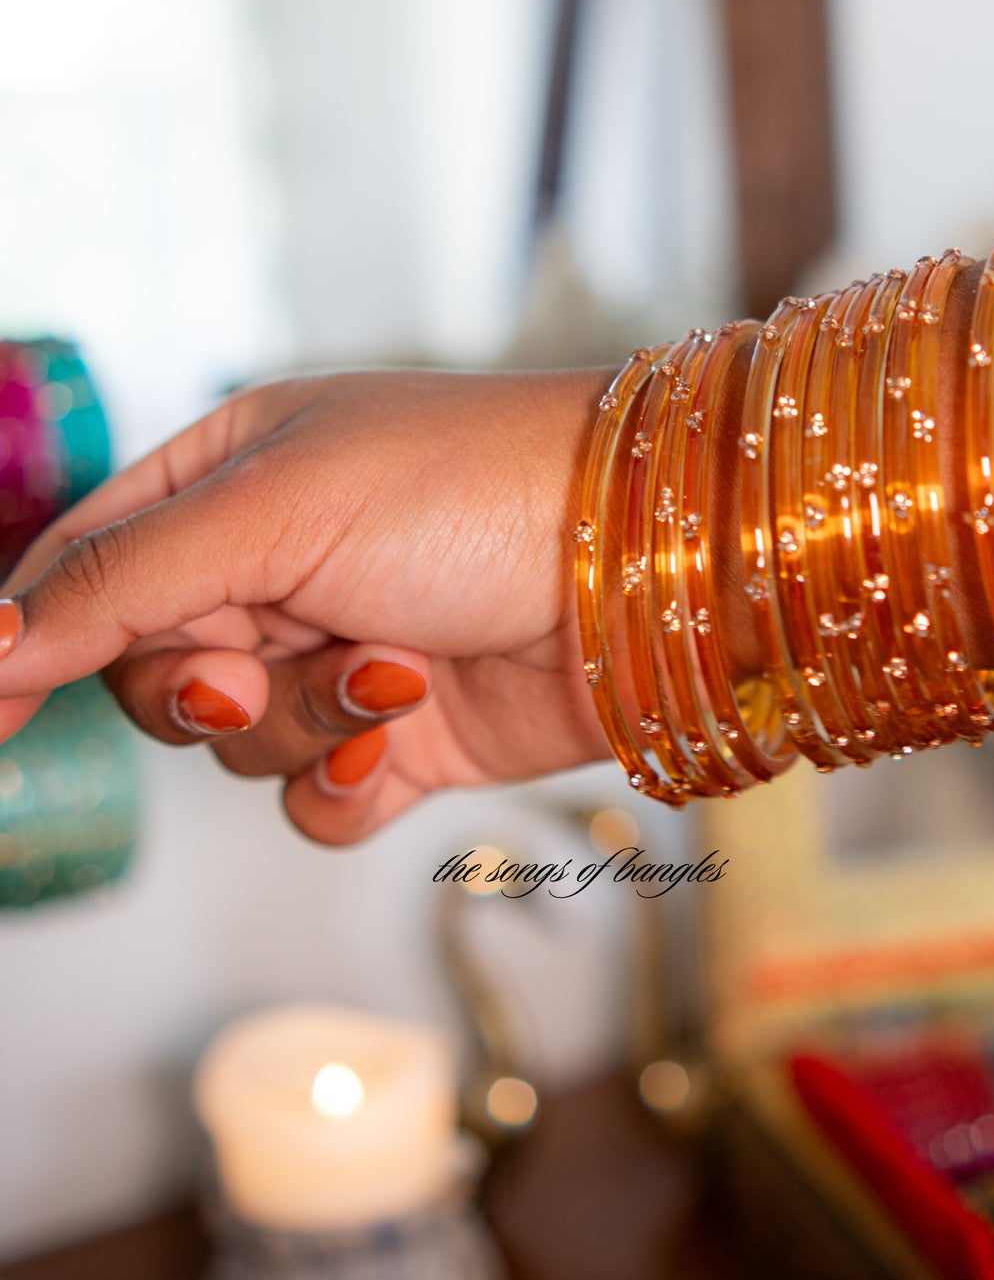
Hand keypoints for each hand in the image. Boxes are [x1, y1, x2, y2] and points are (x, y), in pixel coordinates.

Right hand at [0, 368, 612, 843]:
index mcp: (230, 477)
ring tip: (388, 677)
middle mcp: (277, 564)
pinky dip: (340, 788)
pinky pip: (310, 803)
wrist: (645, 565)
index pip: (85, 565)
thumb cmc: (473, 487)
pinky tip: (396, 746)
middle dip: (198, 689)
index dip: (28, 640)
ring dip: (299, 729)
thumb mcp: (273, 508)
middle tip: (248, 677)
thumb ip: (119, 581)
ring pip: (235, 748)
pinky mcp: (403, 736)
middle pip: (150, 670)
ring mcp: (341, 652)